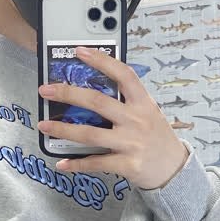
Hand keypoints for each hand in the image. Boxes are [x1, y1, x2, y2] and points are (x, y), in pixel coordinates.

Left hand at [37, 46, 188, 188]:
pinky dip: (76, 163)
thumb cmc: (158, 138)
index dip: (101, 61)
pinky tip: (62, 163)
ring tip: (44, 125)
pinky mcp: (127, 164)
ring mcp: (131, 143)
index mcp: (144, 103)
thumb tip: (93, 90)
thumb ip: (127, 101)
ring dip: (63, 129)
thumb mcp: (149, 112)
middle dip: (68, 93)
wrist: (175, 169)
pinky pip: (96, 163)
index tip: (80, 51)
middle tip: (46, 90)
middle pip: (97, 102)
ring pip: (90, 134)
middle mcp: (137, 120)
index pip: (123, 74)